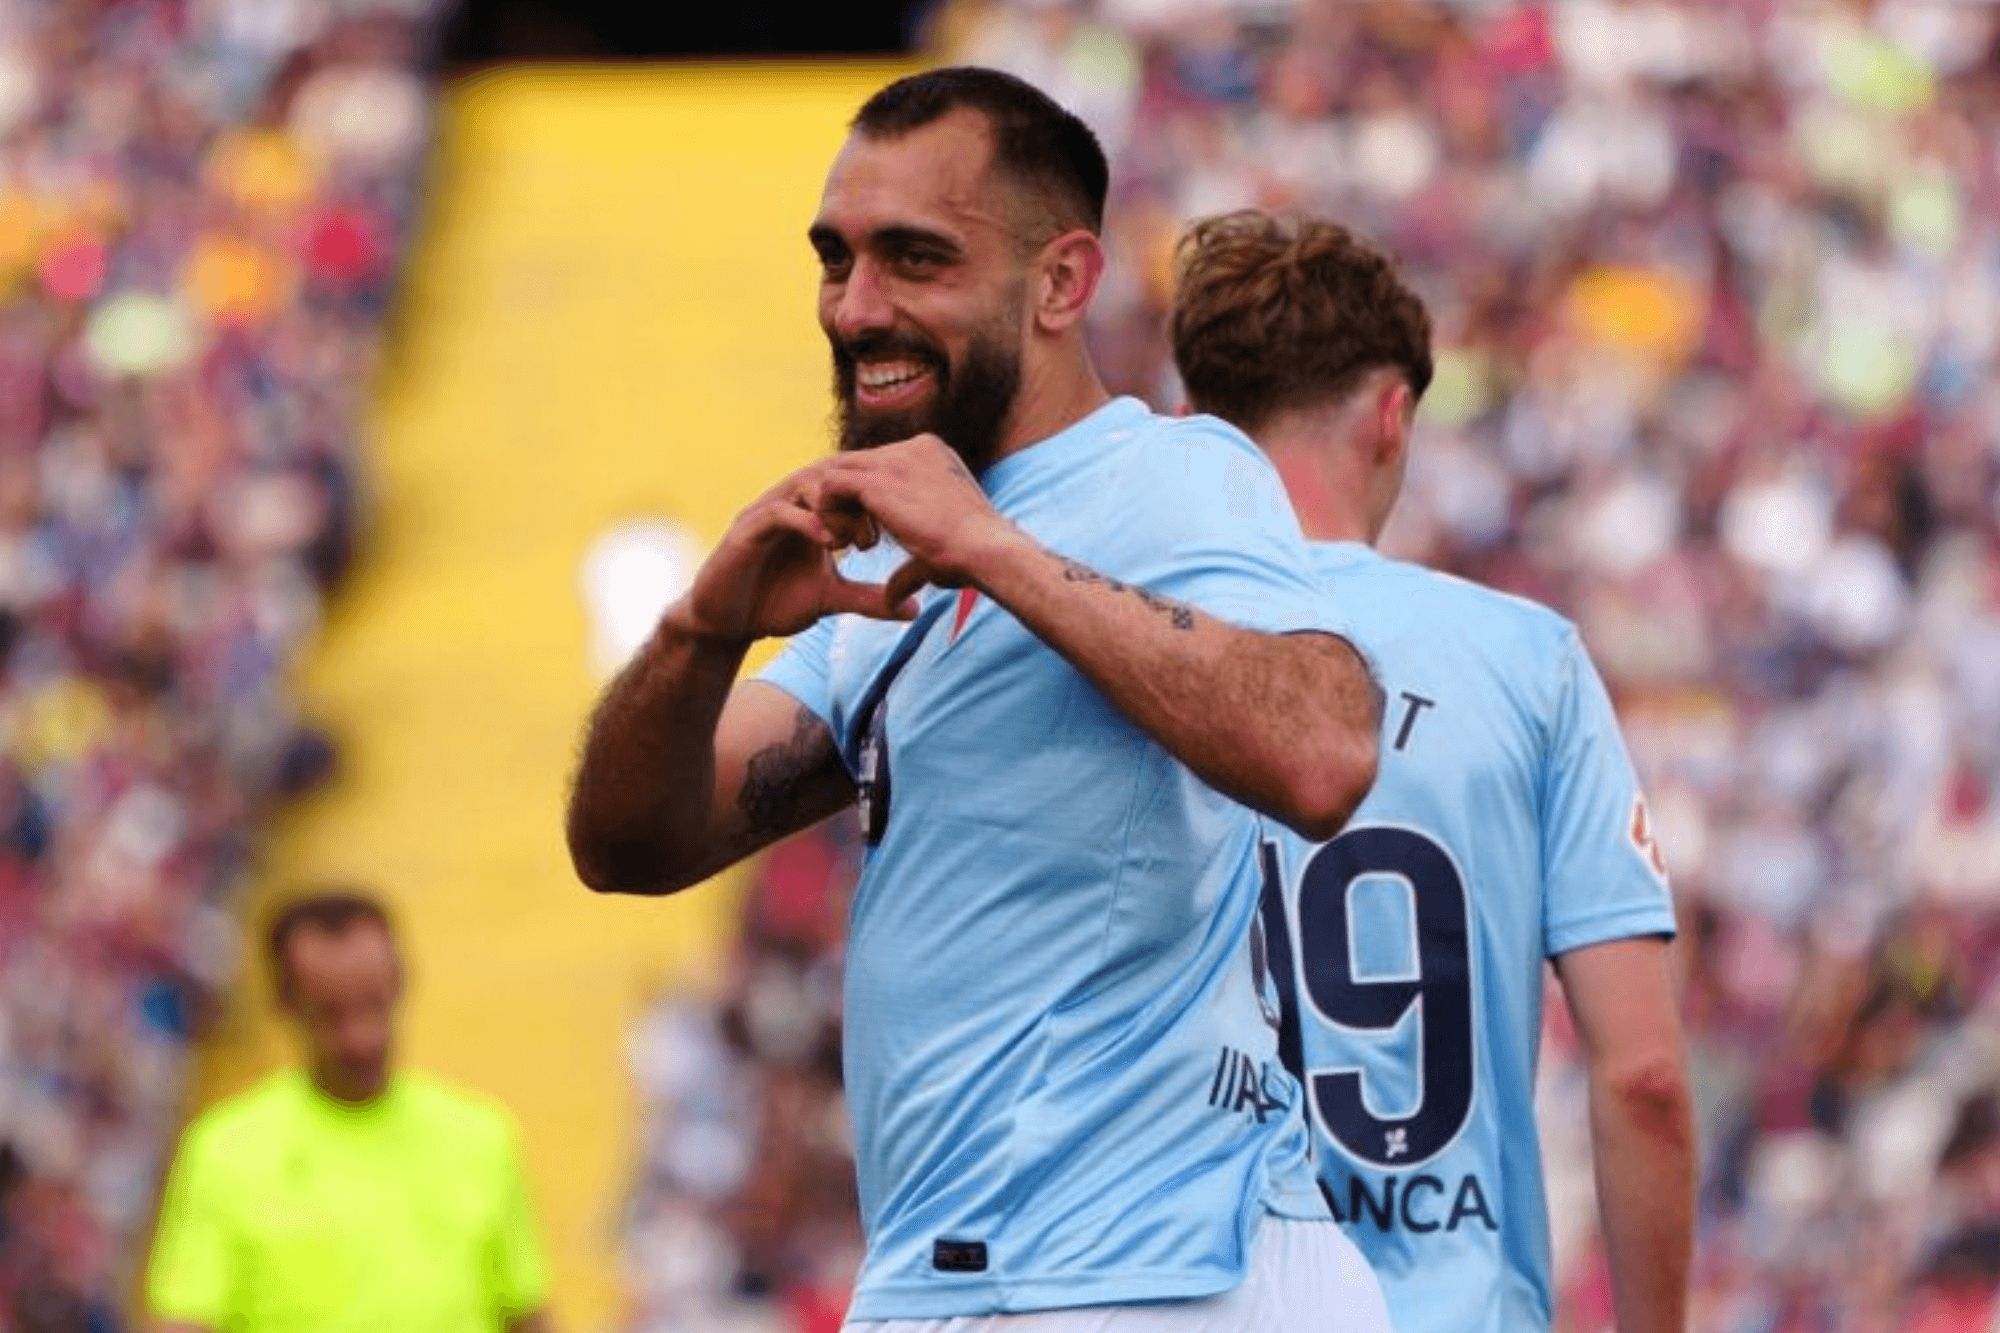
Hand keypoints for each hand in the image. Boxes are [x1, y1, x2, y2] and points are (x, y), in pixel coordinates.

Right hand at [672, 463, 914, 645]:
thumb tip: (912, 609)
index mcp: (812, 512)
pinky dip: (806, 521)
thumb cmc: (774, 602)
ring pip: (808, 487)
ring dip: (837, 508)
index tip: (898, 532)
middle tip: (882, 535)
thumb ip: (868, 598)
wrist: (725, 623)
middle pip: (834, 477)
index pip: (850, 486)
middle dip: (862, 500)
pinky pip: (778, 512)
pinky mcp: (746, 529)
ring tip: (858, 539)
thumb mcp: (831, 599)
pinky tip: (830, 542)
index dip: (877, 501)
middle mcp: (791, 503)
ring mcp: (767, 511)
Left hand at [815, 436, 1021, 603]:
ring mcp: (894, 459)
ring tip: (845, 545)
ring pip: (839, 471)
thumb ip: (909, 565)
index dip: (868, 500)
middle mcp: (912, 448)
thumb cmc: (971, 558)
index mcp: (931, 455)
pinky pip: (829, 484)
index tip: (871, 538)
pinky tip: (842, 543)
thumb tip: (894, 598)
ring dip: (836, 508)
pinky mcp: (877, 480)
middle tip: (850, 542)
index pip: (881, 465)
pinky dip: (828, 512)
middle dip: (848, 502)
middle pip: (857, 464)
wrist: (986, 553)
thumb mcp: (936, 550)